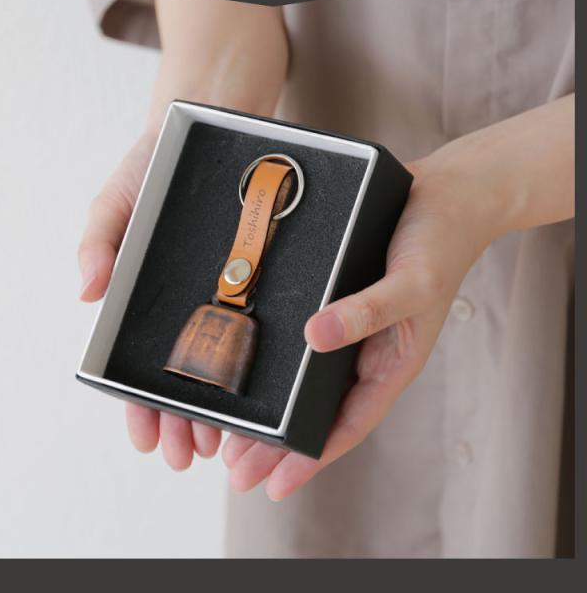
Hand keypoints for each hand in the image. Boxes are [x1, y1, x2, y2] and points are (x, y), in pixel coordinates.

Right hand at [78, 129, 223, 466]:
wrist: (213, 133)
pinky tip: (256, 397)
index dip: (140, 405)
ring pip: (219, 366)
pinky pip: (255, 333)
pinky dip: (251, 370)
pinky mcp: (261, 283)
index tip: (147, 439)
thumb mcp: (119, 200)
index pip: (139, 364)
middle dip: (182, 420)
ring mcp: (225, 296)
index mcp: (148, 298)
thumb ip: (99, 241)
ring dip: (216, 409)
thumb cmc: (155, 169)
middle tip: (190, 456)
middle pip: (181, 377)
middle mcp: (186, 304)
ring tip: (222, 444)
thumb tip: (86, 291)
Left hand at [222, 87, 575, 499]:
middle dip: (278, 445)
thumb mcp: (412, 281)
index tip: (272, 486)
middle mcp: (366, 353)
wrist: (449, 194)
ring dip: (274, 411)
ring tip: (232, 434)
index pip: (346, 425)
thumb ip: (369, 310)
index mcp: (391, 363)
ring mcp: (350, 330)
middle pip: (317, 412)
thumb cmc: (441, 241)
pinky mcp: (336, 303)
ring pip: (306, 385)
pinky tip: (253, 369)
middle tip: (233, 468)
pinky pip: (303, 346)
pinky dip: (280, 367)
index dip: (309, 459)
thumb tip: (315, 337)